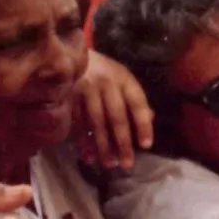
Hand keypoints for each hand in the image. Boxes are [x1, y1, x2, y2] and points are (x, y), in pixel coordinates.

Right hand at [75, 49, 154, 171]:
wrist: (71, 54)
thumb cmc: (104, 73)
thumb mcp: (122, 80)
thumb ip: (135, 99)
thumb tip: (150, 119)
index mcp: (124, 79)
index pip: (137, 104)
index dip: (143, 124)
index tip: (146, 145)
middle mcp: (106, 83)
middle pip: (116, 116)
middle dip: (123, 142)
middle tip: (127, 164)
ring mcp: (86, 89)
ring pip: (96, 122)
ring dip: (103, 145)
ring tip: (109, 164)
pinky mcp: (69, 96)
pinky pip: (78, 122)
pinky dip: (83, 141)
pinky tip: (89, 156)